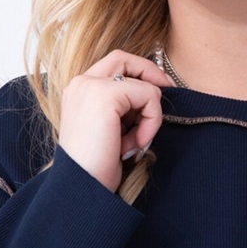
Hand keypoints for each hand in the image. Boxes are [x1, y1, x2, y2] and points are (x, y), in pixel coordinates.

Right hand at [59, 51, 171, 191]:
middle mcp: (81, 83)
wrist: (82, 188)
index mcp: (79, 91)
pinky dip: (152, 121)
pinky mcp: (105, 95)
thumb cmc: (97, 167)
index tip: (159, 92)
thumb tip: (156, 92)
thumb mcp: (111, 129)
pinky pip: (149, 96)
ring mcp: (91, 86)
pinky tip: (136, 144)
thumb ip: (124, 108)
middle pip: (125, 59)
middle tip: (168, 94)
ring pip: (144, 84)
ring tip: (135, 142)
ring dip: (150, 115)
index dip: (140, 74)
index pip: (114, 64)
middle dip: (152, 76)